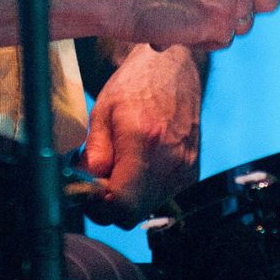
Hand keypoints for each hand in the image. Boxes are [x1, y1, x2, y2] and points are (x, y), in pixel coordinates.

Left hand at [81, 44, 201, 226]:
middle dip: (109, 205)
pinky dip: (145, 190)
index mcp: (144, 141)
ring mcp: (185, 168)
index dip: (98, 207)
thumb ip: (94, 155)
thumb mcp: (102, 112)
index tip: (87, 193)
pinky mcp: (192, 171)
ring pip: (146, 209)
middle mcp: (170, 160)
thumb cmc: (136, 83)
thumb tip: (86, 187)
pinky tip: (139, 164)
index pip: (121, 204)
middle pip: (132, 214)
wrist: (174, 66)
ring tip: (120, 166)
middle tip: (97, 181)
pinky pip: (161, 197)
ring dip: (127, 198)